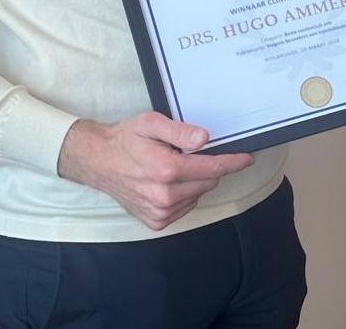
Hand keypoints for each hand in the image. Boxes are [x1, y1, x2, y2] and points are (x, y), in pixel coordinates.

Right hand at [57, 112, 254, 230]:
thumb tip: (205, 139)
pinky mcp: (156, 221)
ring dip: (194, 182)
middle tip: (184, 154)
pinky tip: (166, 184)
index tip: (247, 158)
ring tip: (170, 168)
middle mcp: (164, 195)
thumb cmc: (126, 139)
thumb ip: (180, 131)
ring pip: (198, 195)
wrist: (98, 161)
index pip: (213, 168)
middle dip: (206, 167)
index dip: (233, 161)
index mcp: (167, 170)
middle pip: (208, 181)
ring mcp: (160, 211)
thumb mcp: (151, 123)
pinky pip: (185, 207)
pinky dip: (183, 195)